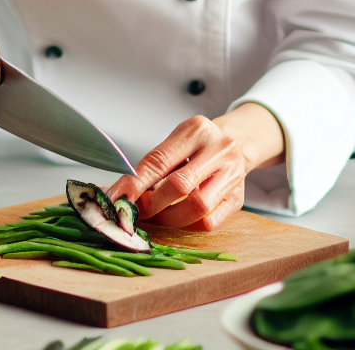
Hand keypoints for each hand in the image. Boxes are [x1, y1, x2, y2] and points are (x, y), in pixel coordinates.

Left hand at [105, 103, 284, 231]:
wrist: (236, 144)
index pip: (160, 160)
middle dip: (152, 203)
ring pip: (197, 207)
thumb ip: (150, 166)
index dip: (135, 183)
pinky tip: (179, 218)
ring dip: (169, 217)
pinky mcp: (238, 199)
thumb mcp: (174, 143)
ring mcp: (233, 175)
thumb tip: (116, 192)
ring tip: (157, 214)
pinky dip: (188, 225)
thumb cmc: (197, 145)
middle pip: (180, 185)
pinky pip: (209, 222)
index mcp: (197, 130)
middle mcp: (220, 149)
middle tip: (137, 209)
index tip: (118, 198)